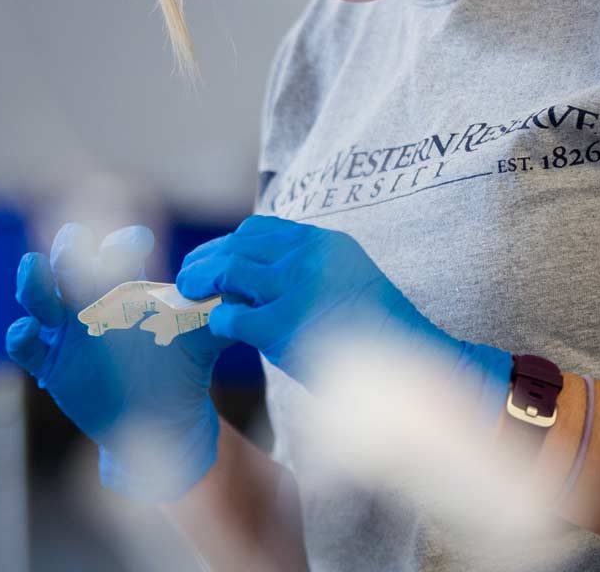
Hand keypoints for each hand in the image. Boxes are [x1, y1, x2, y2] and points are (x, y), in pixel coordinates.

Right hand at [6, 222, 228, 499]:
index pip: (117, 252)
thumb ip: (215, 315)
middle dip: (68, 248)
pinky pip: (26, 346)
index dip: (122, 242)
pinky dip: (20, 335)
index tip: (139, 240)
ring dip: (34, 281)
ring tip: (33, 268)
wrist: (162, 423)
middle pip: (69, 262)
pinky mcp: (50, 362)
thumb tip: (242, 291)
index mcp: (124, 286)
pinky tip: (26, 330)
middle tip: (74, 242)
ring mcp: (66, 330)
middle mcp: (90, 300)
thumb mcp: (199, 341)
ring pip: (38, 295)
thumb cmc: (180, 370)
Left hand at [176, 215, 512, 427]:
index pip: (260, 230)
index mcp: (325, 243)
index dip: (228, 244)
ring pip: (229, 271)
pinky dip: (218, 320)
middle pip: (239, 245)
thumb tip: (257, 279)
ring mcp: (296, 287)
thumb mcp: (349, 284)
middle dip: (206, 260)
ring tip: (188, 294)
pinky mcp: (283, 324)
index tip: (209, 257)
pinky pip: (232, 314)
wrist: (413, 370)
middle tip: (186, 277)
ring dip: (203, 282)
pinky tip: (219, 329)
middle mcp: (309, 256)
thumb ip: (310, 275)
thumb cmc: (381, 339)